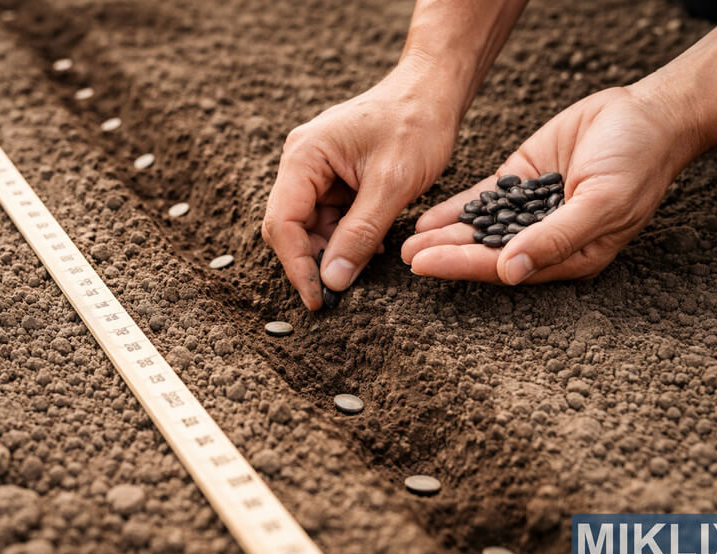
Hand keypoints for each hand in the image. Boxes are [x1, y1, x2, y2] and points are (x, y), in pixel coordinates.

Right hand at [262, 56, 462, 309]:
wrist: (433, 91)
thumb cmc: (416, 123)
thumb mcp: (393, 184)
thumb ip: (360, 234)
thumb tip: (333, 281)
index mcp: (305, 156)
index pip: (282, 222)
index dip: (297, 265)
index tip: (317, 299)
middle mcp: (301, 162)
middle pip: (290, 227)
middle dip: (314, 261)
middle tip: (339, 294)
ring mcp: (316, 169)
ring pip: (311, 226)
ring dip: (334, 250)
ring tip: (365, 263)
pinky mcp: (333, 177)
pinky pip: (330, 217)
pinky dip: (347, 237)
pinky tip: (372, 245)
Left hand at [401, 86, 696, 283]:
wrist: (648, 114)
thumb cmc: (637, 164)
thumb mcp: (603, 203)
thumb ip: (556, 238)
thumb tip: (510, 271)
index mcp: (568, 256)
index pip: (506, 267)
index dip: (464, 266)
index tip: (426, 265)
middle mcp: (544, 238)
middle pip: (486, 251)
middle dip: (446, 254)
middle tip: (405, 256)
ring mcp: (529, 210)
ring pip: (480, 227)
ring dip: (446, 234)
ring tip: (407, 241)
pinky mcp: (521, 180)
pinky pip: (483, 198)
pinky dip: (457, 209)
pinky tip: (428, 217)